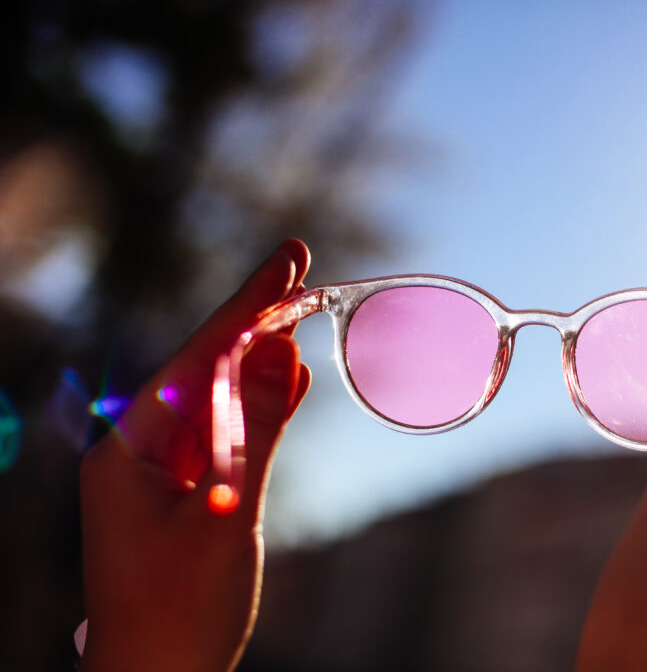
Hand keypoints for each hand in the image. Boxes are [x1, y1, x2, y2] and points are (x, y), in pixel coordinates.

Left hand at [79, 240, 312, 671]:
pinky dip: (261, 404)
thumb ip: (258, 430)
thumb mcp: (227, 514)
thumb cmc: (180, 610)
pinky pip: (224, 432)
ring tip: (298, 309)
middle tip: (298, 266)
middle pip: (205, 366)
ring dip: (260, 356)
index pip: (200, 357)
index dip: (248, 304)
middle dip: (253, 317)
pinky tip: (290, 377)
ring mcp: (160, 470)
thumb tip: (286, 353)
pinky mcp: (184, 491)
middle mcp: (138, 448)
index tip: (289, 257)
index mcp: (129, 448)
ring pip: (217, 396)